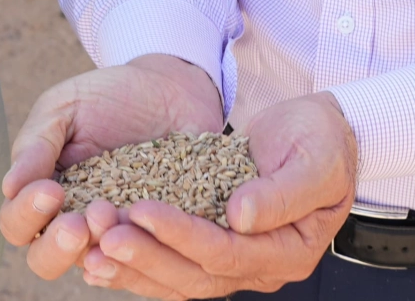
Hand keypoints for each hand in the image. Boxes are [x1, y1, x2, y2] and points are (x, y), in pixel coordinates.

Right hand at [0, 54, 224, 281]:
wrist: (170, 90)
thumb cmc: (108, 98)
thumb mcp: (64, 108)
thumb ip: (37, 144)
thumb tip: (9, 187)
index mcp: (42, 193)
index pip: (17, 222)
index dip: (26, 215)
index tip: (50, 191)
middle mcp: (73, 220)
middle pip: (46, 260)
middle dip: (57, 247)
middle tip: (77, 224)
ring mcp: (113, 231)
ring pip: (94, 263)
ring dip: (99, 248)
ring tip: (112, 215)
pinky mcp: (153, 233)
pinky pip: (142, 255)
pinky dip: (139, 247)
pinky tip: (143, 228)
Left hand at [80, 91, 356, 297]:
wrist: (322, 134)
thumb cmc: (323, 141)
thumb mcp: (316, 159)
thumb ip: (283, 191)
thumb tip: (239, 216)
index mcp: (289, 250)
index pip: (226, 253)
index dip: (182, 234)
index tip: (143, 209)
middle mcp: (261, 266)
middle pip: (195, 275)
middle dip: (147, 256)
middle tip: (105, 234)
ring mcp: (237, 261)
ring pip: (178, 278)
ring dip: (133, 266)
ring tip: (90, 250)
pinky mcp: (215, 246)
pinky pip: (172, 265)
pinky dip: (137, 263)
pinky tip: (98, 256)